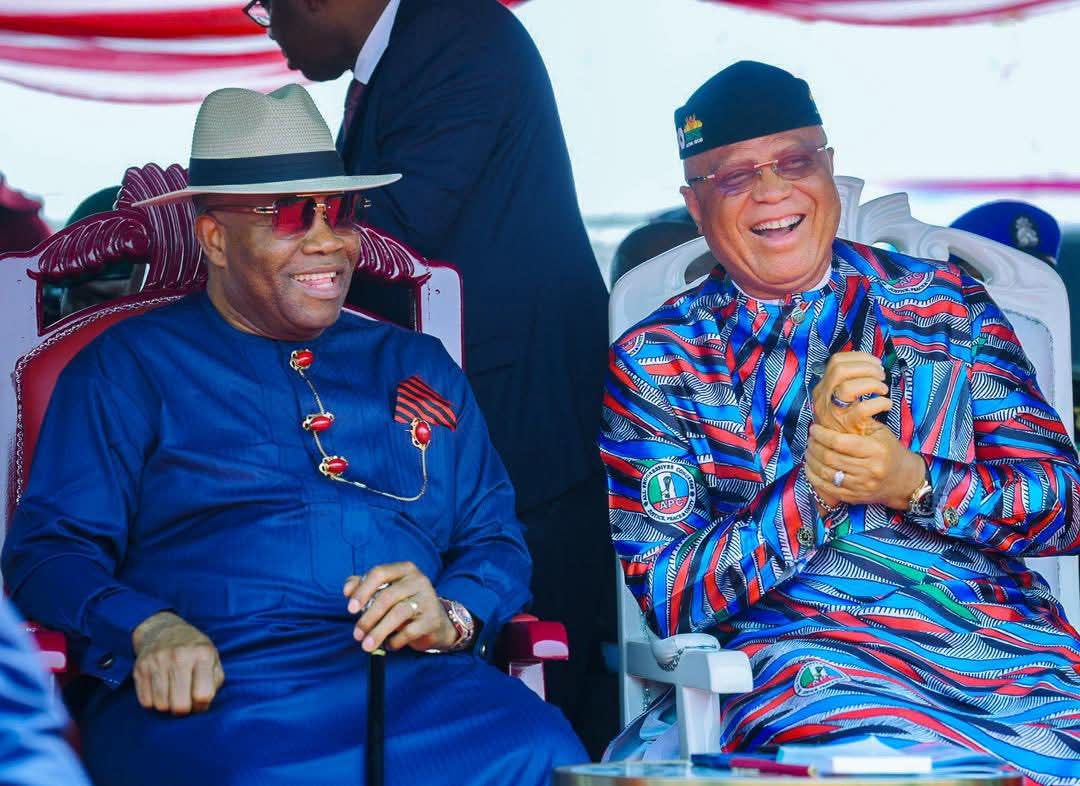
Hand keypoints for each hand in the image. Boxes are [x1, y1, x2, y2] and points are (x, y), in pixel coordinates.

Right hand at [131, 611, 223, 715]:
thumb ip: (215, 681)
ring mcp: (158, 662)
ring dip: (168, 706)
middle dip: (184, 710)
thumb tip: (204, 704)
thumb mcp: (213, 658)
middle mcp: (180, 657)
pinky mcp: (140, 668)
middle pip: (180, 705)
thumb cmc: (193, 649)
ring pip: (161, 706)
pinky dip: (153, 702)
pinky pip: (145, 702)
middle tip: (185, 702)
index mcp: (202, 654)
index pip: (202, 695)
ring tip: (172, 695)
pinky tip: (160, 691)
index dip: (201, 706)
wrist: (163, 629)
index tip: (199, 702)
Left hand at [344, 562, 457, 652]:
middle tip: (357, 635)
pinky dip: (395, 641)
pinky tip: (389, 645)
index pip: (379, 573)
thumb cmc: (404, 604)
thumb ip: (363, 586)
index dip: (362, 591)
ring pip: (398, 613)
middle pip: (387, 597)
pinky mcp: (433, 619)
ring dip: (378, 632)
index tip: (350, 610)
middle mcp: (418, 580)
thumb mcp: (385, 591)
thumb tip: (347, 590)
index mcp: (404, 569)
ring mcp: (427, 598)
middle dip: (368, 618)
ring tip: (367, 646)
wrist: (436, 622)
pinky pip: (409, 631)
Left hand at [805, 421, 925, 510]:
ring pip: (826, 473)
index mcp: (875, 450)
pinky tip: (810, 467)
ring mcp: (861, 485)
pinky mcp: (855, 497)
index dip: (822, 435)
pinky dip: (814, 477)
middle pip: (830, 457)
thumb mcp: (880, 432)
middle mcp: (869, 469)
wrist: (903, 480)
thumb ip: (858, 423)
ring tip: (809, 451)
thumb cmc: (889, 450)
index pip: (839, 442)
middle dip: (814, 446)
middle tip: (810, 439)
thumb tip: (831, 412)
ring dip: (811, 461)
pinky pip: (828, 488)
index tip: (814, 429)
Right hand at [811, 351, 890, 434]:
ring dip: (872, 384)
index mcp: (822, 389)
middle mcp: (823, 399)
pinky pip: (864, 408)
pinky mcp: (847, 426)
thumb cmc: (848, 421)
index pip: (835, 361)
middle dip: (866, 367)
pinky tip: (887, 405)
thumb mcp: (839, 400)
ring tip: (883, 390)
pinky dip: (880, 403)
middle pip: (839, 370)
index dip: (859, 357)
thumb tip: (869, 363)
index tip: (875, 363)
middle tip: (881, 375)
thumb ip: (847, 382)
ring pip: (848, 387)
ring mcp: (833, 413)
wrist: (847, 451)